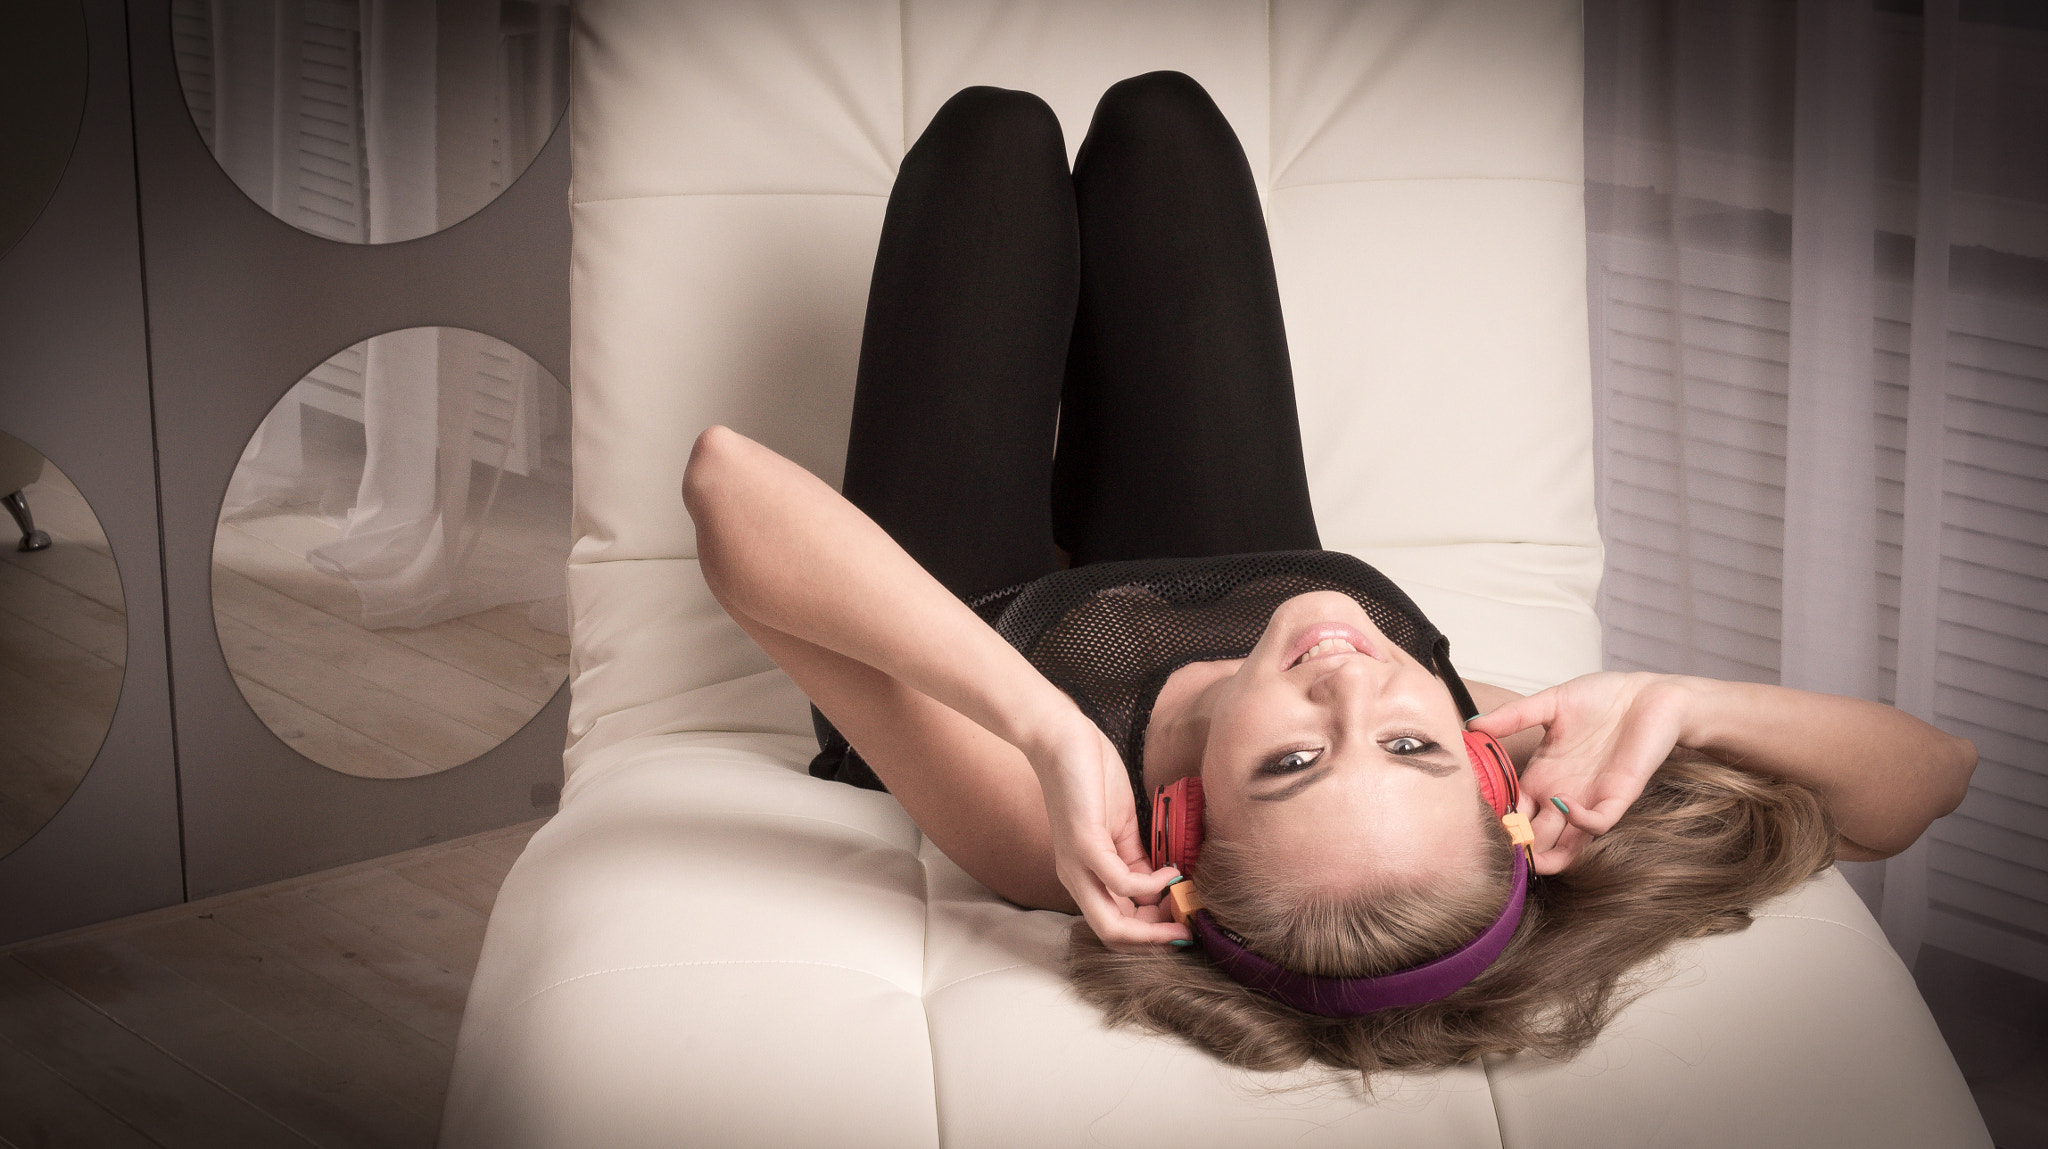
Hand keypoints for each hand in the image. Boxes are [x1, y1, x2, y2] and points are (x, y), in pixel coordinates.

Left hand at [1023, 717, 1189, 951]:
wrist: (1062, 739)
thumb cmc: (1090, 779)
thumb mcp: (1120, 829)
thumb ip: (1136, 860)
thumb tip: (1162, 886)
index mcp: (1084, 877)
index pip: (1115, 925)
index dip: (1151, 933)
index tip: (1183, 919)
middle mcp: (1076, 879)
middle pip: (1113, 937)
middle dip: (1154, 941)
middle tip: (1187, 925)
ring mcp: (1078, 865)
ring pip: (1111, 925)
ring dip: (1153, 927)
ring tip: (1182, 907)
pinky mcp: (1085, 843)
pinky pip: (1121, 882)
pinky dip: (1151, 885)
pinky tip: (1170, 871)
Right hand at [1467, 672, 1689, 874]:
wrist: (1649, 696)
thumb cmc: (1603, 698)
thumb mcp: (1550, 704)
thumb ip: (1514, 716)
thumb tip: (1473, 726)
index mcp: (1542, 777)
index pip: (1514, 812)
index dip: (1500, 822)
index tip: (1478, 825)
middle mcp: (1562, 794)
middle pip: (1535, 837)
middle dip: (1519, 848)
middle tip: (1502, 849)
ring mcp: (1589, 799)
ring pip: (1565, 845)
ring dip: (1547, 855)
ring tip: (1531, 855)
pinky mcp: (1618, 796)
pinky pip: (1597, 822)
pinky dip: (1580, 821)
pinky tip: (1564, 803)